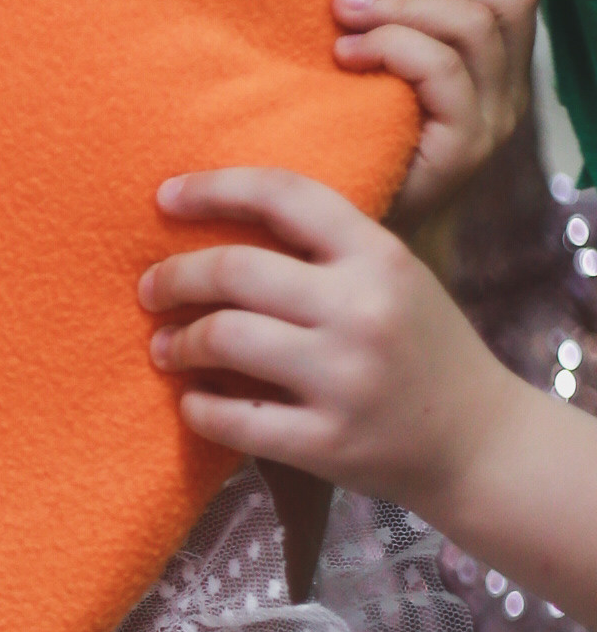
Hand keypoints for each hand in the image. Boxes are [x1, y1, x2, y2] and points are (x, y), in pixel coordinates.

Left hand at [141, 166, 506, 516]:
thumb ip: (326, 250)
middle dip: (174, 277)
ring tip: (166, 348)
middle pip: (235, 269)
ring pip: (224, 339)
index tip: (164, 197)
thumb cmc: (423, 349)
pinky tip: (193, 402)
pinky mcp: (327, 443)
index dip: (214, 188)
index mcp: (379, 256)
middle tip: (151, 290)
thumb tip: (219, 223)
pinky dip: (198, 409)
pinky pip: (232, 419)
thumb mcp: (395, 277)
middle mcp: (362, 310)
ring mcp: (345, 378)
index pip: (283, 194)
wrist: (481, 442)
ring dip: (177, 343)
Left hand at [331, 0, 541, 228]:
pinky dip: (390, 47)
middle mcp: (508, 95)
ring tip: (345, 12)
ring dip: (402, 8)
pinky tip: (345, 56)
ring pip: (476, 28)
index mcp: (499, 66)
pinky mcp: (462, 153)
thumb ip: (399, 19)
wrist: (341, 235)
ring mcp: (491, 126)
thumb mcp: (378, 68)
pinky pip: (441, 71)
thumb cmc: (350, 140)